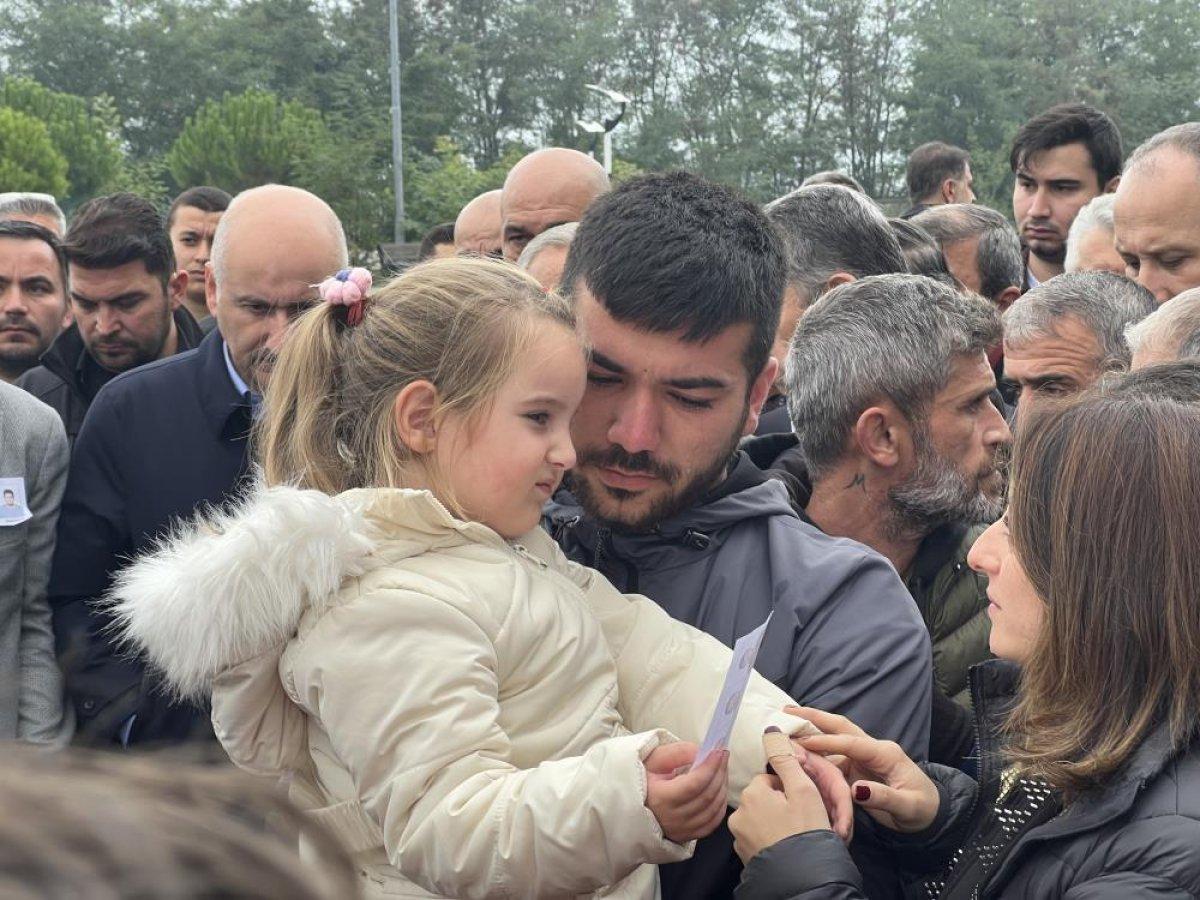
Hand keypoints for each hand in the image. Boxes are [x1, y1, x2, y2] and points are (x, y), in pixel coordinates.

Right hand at [644, 742, 729, 842]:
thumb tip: (701, 752)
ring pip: (713, 809)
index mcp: (661, 798)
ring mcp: (682, 830)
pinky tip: (719, 789)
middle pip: (707, 796)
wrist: (629, 806)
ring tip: (721, 768)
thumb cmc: (642, 780)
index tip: (719, 750)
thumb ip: (677, 753)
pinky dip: (720, 804)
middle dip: (720, 772)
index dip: (710, 766)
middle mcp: (673, 818)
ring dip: (722, 786)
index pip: (694, 784)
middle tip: (723, 754)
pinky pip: (713, 822)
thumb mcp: (653, 760)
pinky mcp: (688, 836)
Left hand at [728, 733, 841, 862]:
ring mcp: (740, 837)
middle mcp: (738, 814)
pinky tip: (785, 845)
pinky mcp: (745, 856)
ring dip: (775, 822)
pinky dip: (771, 839)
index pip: (769, 779)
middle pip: (763, 798)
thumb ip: (786, 758)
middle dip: (780, 804)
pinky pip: (758, 838)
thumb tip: (771, 731)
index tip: (801, 801)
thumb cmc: (806, 832)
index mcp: (751, 794)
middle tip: (800, 819)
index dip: (789, 788)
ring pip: (760, 818)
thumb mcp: (803, 789)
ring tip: (794, 833)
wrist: (804, 879)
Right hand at [786, 706, 939, 833]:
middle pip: (840, 726)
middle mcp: (872, 749)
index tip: (802, 741)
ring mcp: (863, 756)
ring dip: (810, 730)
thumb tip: (856, 789)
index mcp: (885, 753)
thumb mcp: (908, 807)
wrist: (929, 815)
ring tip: (785, 724)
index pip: (852, 742)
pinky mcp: (856, 767)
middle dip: (814, 717)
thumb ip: (884, 797)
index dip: (827, 740)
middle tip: (787, 711)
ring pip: (833, 738)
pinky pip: (832, 756)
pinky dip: (814, 750)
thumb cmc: (921, 809)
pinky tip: (796, 749)